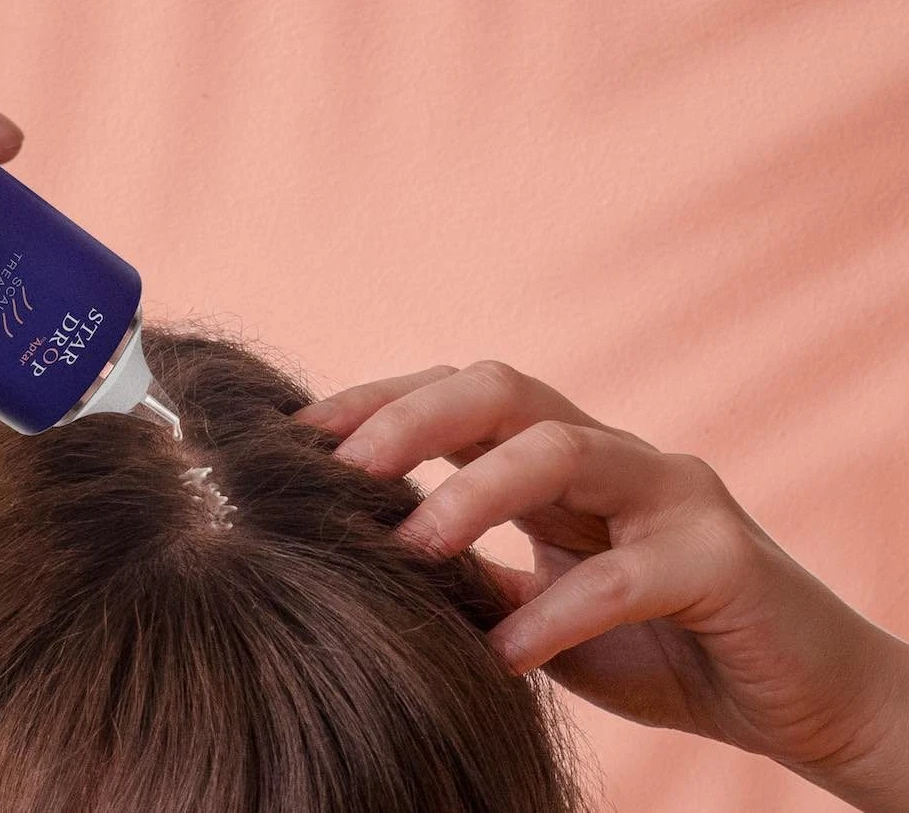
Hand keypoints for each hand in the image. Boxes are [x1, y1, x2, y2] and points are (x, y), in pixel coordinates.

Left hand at [296, 362, 908, 808]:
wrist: (800, 702)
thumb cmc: (657, 649)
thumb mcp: (535, 611)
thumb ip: (465, 577)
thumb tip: (345, 560)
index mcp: (559, 461)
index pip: (456, 398)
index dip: (375, 404)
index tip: (293, 435)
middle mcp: (614, 456)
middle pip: (504, 391)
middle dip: (413, 417)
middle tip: (338, 469)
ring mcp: (674, 496)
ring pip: (565, 451)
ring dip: (474, 494)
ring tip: (409, 549)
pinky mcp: (724, 562)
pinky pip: (626, 575)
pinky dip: (557, 613)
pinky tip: (504, 653)